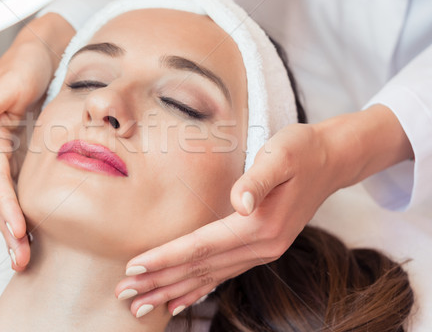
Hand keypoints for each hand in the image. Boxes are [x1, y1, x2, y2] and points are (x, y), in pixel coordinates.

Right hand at [0, 13, 74, 270]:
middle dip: (8, 230)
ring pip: (7, 199)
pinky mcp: (20, 156)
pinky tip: (32, 231)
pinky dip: (24, 212)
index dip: (6, 208)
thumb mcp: (11, 80)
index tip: (18, 233)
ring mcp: (6, 156)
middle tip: (20, 261)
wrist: (41, 53)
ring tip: (23, 258)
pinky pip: (20, 190)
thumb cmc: (25, 64)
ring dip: (14, 228)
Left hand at [115, 105, 412, 316]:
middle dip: (159, 282)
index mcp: (259, 225)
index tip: (134, 268)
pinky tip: (181, 300)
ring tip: (142, 305)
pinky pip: (223, 276)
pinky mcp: (261, 249)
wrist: (331, 160)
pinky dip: (199, 290)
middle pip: (199, 269)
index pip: (201, 247)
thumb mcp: (281, 155)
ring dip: (172, 291)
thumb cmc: (301, 151)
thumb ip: (259, 178)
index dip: (166, 258)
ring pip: (208, 278)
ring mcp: (262, 252)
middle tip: (125, 295)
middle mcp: (260, 247)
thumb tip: (242, 200)